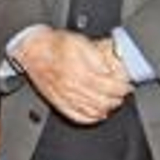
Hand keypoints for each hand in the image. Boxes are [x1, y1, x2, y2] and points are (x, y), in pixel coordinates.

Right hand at [14, 28, 131, 124]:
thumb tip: (108, 69)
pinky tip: (97, 114)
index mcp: (79, 72)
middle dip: (117, 99)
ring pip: (92, 111)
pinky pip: (77, 117)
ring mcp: (65, 97)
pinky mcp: (58, 102)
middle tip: (123, 93)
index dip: (121, 88)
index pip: (108, 87)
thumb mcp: (78, 41)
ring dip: (106, 108)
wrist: (32, 50)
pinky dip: (90, 118)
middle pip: (102, 101)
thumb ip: (95, 55)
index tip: (127, 85)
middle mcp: (72, 87)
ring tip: (113, 102)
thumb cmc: (53, 44)